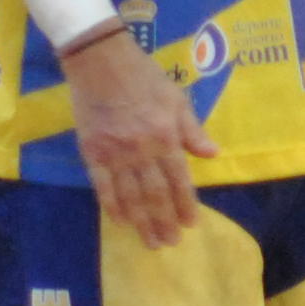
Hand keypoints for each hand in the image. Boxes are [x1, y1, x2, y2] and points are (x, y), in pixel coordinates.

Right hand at [67, 30, 216, 250]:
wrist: (100, 62)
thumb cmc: (144, 77)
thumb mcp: (177, 99)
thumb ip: (192, 130)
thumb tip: (212, 155)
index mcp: (166, 137)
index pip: (179, 179)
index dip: (185, 204)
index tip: (191, 224)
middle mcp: (141, 150)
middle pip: (155, 194)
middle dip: (164, 221)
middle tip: (170, 243)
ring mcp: (114, 153)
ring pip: (130, 195)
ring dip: (141, 221)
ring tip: (150, 241)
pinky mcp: (91, 151)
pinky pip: (102, 185)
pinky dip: (112, 205)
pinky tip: (119, 221)